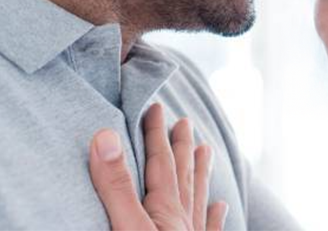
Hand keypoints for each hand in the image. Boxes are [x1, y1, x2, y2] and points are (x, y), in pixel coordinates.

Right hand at [89, 103, 227, 230]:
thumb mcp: (126, 226)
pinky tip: (221, 206)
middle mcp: (182, 222)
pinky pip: (208, 230)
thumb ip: (116, 186)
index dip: (156, 134)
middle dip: (180, 146)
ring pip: (196, 198)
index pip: (161, 162)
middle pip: (182, 175)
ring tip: (206, 151)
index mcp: (165, 210)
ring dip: (199, 172)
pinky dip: (214, 216)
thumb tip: (106, 136)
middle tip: (185, 122)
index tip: (155, 108)